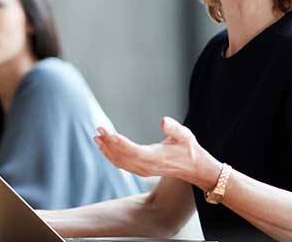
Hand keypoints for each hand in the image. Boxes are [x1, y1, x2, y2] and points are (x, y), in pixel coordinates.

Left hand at [94, 116, 221, 189]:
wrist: (194, 168)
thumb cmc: (189, 149)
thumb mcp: (185, 135)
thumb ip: (174, 128)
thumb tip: (163, 121)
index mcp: (156, 157)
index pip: (132, 151)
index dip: (118, 142)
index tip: (107, 132)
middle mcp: (146, 167)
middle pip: (122, 156)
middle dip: (108, 143)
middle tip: (98, 129)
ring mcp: (143, 170)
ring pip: (120, 162)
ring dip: (107, 150)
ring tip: (97, 137)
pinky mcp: (141, 170)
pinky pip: (122, 164)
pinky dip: (111, 156)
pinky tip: (105, 147)